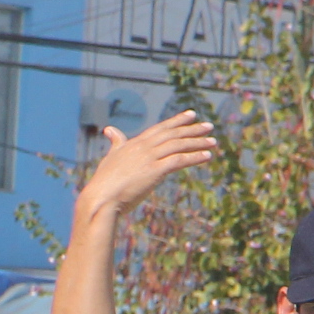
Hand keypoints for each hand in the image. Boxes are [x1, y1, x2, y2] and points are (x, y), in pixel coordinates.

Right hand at [79, 111, 217, 214]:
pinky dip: (194, 157)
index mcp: (134, 144)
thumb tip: (109, 130)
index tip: (191, 115)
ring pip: (178, 145)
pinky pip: (179, 160)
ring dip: (198, 142)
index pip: (160, 128)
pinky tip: (207, 156)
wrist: (100, 198)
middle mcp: (143, 147)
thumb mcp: (111, 157)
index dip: (177, 121)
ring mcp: (149, 158)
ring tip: (213, 142)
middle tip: (209, 126)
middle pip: (172, 134)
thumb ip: (115, 143)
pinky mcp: (155, 171)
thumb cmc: (104, 182)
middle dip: (192, 129)